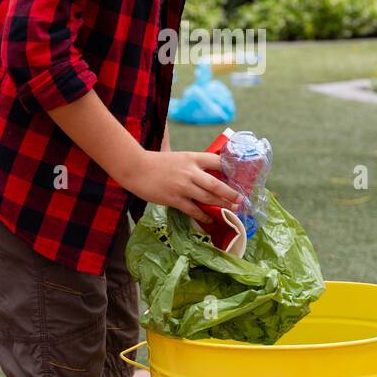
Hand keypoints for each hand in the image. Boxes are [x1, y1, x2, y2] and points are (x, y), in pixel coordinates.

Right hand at [119, 150, 241, 226]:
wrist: (135, 168)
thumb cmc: (156, 162)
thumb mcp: (177, 157)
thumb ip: (191, 163)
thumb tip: (205, 171)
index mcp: (191, 157)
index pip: (216, 160)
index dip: (230, 168)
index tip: (239, 176)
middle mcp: (190, 171)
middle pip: (216, 183)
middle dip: (231, 193)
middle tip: (241, 200)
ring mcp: (182, 186)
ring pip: (208, 198)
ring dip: (221, 205)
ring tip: (231, 211)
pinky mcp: (174, 199)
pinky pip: (193, 210)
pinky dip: (204, 216)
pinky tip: (210, 219)